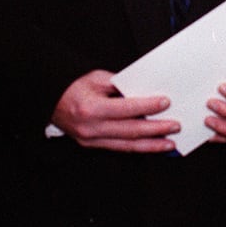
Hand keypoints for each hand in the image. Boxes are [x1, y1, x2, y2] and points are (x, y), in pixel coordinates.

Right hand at [51, 69, 179, 153]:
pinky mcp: (91, 146)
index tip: (166, 102)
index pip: (126, 109)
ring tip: (170, 143)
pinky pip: (119, 148)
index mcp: (91, 108)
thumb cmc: (73, 86)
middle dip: (156, 129)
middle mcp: (91, 128)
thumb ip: (120, 85)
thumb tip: (144, 91)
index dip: (148, 106)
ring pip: (127, 145)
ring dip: (151, 145)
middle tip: (175, 125)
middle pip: (130, 130)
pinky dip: (137, 147)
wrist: (50, 100)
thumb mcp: (96, 78)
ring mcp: (91, 140)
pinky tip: (151, 146)